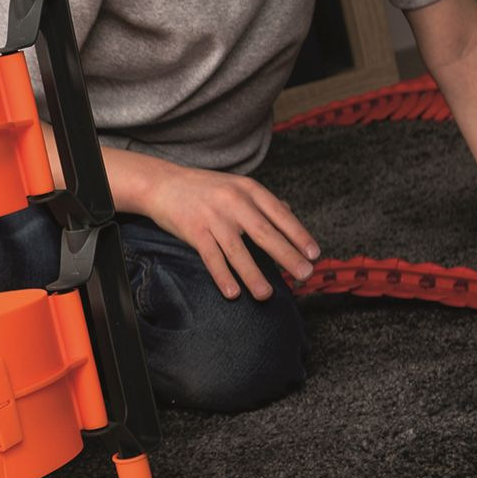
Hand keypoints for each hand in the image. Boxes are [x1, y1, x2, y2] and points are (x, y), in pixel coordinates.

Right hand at [139, 161, 319, 301]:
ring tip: (267, 294)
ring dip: (254, 274)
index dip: (299, 235)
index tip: (314, 254)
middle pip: (264, 233)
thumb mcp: (236, 186)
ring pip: (237, 250)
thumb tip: (289, 212)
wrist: (162, 183)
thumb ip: (261, 200)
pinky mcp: (194, 231)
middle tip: (304, 275)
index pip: (280, 214)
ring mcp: (213, 217)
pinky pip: (211, 257)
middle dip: (287, 255)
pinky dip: (222, 276)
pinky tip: (233, 293)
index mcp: (249, 189)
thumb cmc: (204, 188)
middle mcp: (233, 202)